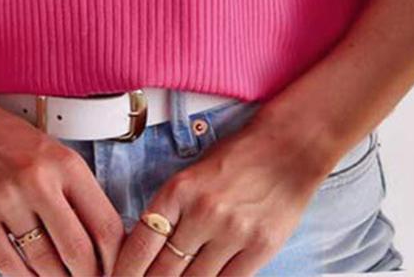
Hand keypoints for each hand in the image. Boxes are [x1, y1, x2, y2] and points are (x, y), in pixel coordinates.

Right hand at [0, 101, 125, 275]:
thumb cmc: (12, 140)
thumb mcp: (56, 155)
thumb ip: (79, 194)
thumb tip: (105, 242)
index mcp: (67, 164)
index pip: (106, 226)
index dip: (116, 259)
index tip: (116, 269)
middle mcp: (39, 181)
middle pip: (78, 252)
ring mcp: (7, 199)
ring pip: (44, 264)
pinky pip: (9, 264)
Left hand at [109, 112, 328, 276]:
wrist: (288, 148)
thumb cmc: (236, 158)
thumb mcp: (193, 173)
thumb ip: (172, 210)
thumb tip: (148, 249)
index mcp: (179, 189)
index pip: (141, 243)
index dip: (125, 271)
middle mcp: (202, 212)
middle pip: (165, 270)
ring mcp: (232, 232)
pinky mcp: (259, 248)